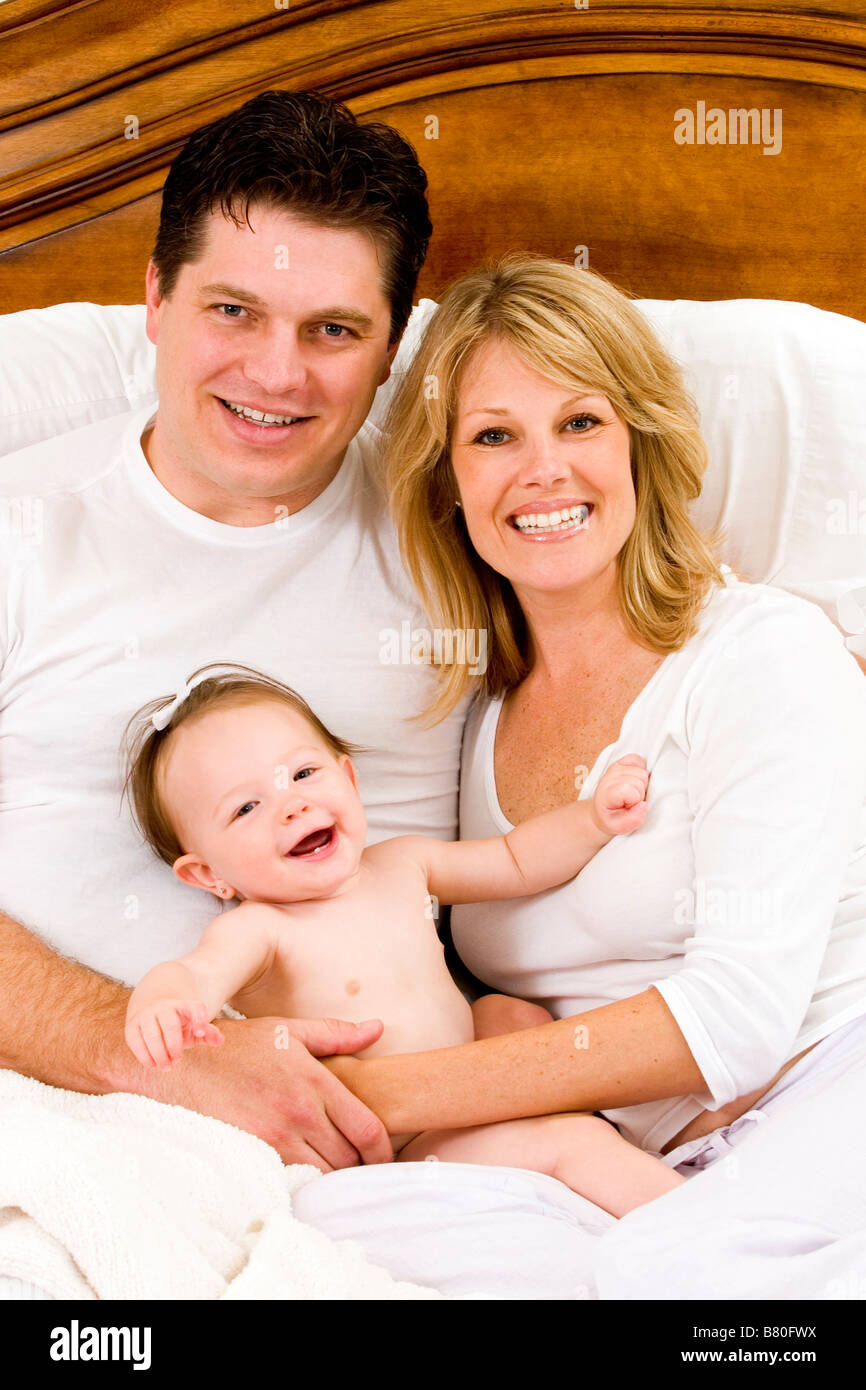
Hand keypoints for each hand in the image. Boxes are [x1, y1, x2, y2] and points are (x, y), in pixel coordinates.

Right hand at [125, 999, 223, 1068]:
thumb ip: (208, 1034)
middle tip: (177, 1061)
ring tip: (166, 1067)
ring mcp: (146, 1014)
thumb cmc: (179, 1024)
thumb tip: (219, 1041)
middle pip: (170, 1025)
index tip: (200, 1032)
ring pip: (151, 1034)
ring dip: (159, 1053)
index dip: (199, 1018)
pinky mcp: (132, 1025)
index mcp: (184, 1006)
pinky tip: (152, 1064)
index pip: (194, 1007)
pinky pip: (135, 1041)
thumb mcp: (194, 1027)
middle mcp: (164, 1007)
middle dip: (174, 1046)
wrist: (151, 1009)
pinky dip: (144, 1056)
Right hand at [129, 1014, 392, 1171]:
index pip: (366, 1128)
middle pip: (348, 1157)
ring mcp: (274, 1138)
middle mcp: (297, 1112)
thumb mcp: (289, 1030)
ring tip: (333, 1168)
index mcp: (312, 1080)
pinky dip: (305, 1182)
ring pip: (323, 1175)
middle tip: (360, 1163)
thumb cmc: (237, 1046)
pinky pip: (292, 1181)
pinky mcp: (252, 1155)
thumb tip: (378, 1028)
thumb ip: (337, 1034)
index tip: (384, 1155)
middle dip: (359, 1164)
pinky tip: (305, 1173)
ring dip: (333, 1176)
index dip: (383, 1150)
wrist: (180, 1065)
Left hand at [591, 754, 648, 835]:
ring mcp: (614, 768)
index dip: (636, 801)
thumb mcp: (620, 827)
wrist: (602, 812)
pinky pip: (638, 759)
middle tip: (632, 801)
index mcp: (607, 793)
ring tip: (632, 793)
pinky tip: (633, 780)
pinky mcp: (620, 762)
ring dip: (642, 784)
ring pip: (642, 771)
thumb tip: (644, 805)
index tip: (629, 807)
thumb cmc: (612, 819)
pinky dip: (640, 769)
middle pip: (641, 779)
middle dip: (641, 793)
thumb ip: (633, 820)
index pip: (633, 791)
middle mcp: (609, 777)